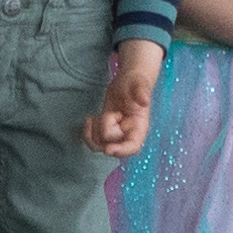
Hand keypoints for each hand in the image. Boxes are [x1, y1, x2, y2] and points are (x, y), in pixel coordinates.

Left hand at [82, 41, 160, 157]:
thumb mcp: (139, 84)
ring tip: (98, 115)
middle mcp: (128, 134)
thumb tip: (144, 101)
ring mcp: (115, 134)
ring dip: (93, 131)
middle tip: (111, 113)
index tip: (108, 149)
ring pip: (99, 146)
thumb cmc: (135, 81)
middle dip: (104, 131)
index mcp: (139, 127)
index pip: (133, 147)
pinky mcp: (105, 130)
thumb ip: (142, 92)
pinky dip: (87, 132)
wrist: (127, 81)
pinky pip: (93, 140)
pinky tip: (90, 118)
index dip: (121, 151)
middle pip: (112, 146)